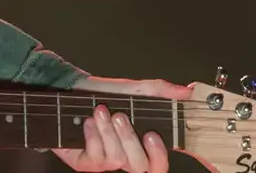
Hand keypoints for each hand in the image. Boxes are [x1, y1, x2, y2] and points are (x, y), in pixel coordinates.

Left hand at [53, 77, 189, 172]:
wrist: (70, 92)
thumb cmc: (103, 95)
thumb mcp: (133, 90)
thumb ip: (159, 91)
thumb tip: (185, 91)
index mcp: (142, 145)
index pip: (158, 164)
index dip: (159, 156)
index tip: (152, 135)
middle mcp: (126, 157)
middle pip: (140, 166)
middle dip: (129, 139)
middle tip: (118, 116)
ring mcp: (106, 162)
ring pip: (117, 160)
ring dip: (108, 133)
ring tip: (100, 112)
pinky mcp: (86, 163)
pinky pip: (96, 159)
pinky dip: (93, 137)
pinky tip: (87, 122)